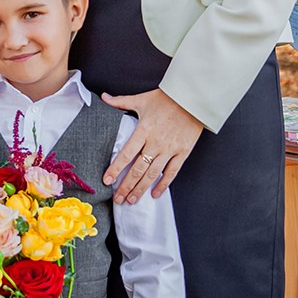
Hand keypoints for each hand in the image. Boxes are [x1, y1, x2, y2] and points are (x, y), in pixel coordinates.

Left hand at [101, 87, 202, 202]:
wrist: (193, 99)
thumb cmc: (167, 98)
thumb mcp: (142, 99)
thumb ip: (121, 101)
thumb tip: (104, 97)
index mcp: (144, 130)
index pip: (126, 154)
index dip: (116, 169)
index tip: (107, 180)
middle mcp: (156, 143)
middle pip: (138, 169)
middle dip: (126, 186)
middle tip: (118, 199)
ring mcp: (170, 149)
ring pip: (152, 174)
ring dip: (141, 189)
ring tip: (131, 200)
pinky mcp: (182, 152)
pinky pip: (171, 172)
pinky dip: (163, 185)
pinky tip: (154, 194)